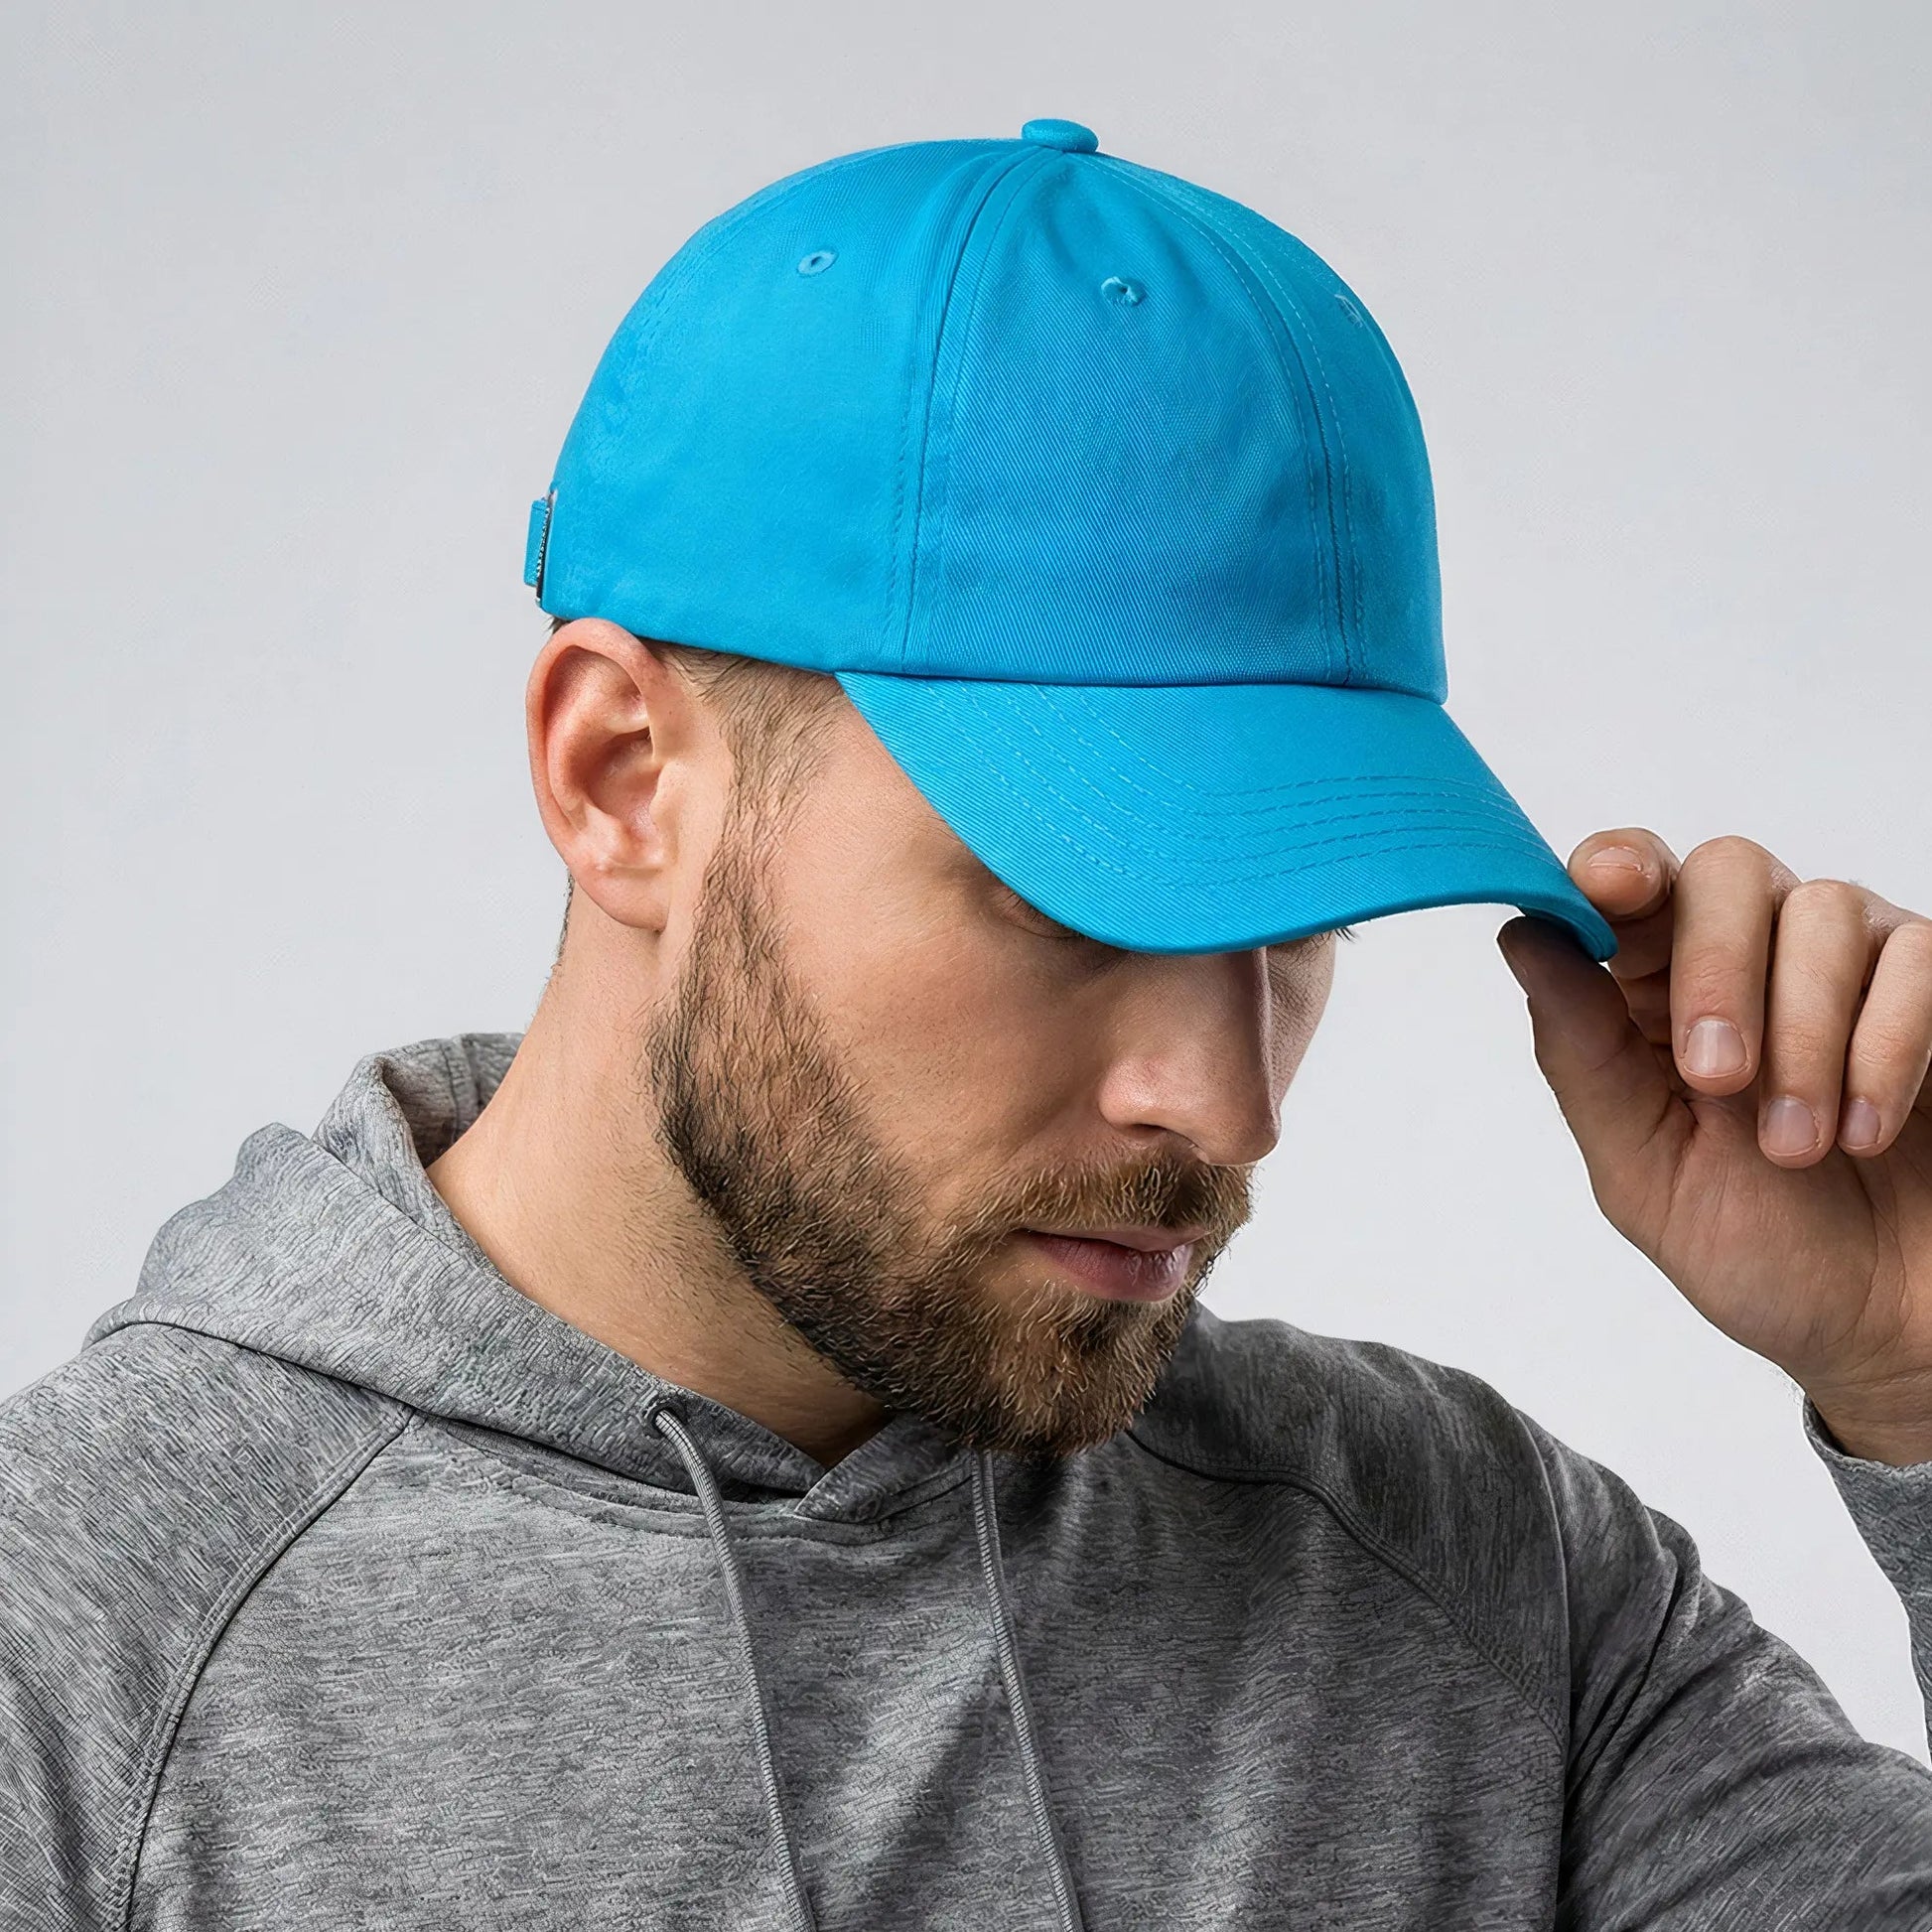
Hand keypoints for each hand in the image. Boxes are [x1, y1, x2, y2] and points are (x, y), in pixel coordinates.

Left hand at [1496, 833, 1931, 1464]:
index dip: (1614, 867)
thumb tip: (1523, 936)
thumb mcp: (1642, 1168)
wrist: (1883, 1330)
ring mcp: (1852, 964)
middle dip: (1715, 969)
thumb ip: (1582, 1052)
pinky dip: (1886, 1047)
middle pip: (1726, 872)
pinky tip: (1868, 1131)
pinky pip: (1918, 958)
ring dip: (1802, 1035)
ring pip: (1823, 909)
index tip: (1608, 888)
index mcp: (1655, 991)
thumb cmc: (1758, 1251)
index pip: (1629, 882)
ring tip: (1798, 1147)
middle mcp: (1753, 954)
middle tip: (1717, 1079)